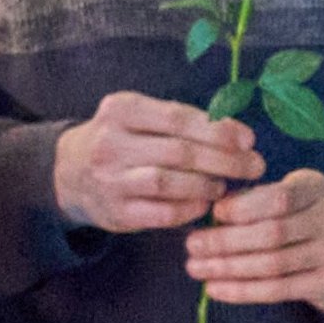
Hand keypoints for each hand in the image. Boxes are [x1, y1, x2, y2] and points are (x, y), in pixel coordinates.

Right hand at [54, 92, 265, 235]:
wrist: (69, 173)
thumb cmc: (121, 140)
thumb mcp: (138, 117)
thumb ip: (179, 122)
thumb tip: (237, 135)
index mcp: (121, 109)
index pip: (178, 118)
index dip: (218, 130)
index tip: (249, 140)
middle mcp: (111, 143)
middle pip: (179, 151)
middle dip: (224, 159)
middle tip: (254, 166)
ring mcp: (110, 180)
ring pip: (169, 182)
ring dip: (206, 185)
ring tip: (225, 186)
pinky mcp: (115, 213)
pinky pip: (161, 213)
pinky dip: (188, 209)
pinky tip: (204, 204)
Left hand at [190, 169, 323, 314]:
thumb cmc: (305, 221)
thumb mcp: (291, 198)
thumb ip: (258, 200)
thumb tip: (213, 211)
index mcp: (317, 188)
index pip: (279, 197)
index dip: (243, 207)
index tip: (212, 213)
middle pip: (273, 233)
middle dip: (227, 241)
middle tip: (191, 245)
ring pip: (273, 264)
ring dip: (228, 268)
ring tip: (196, 268)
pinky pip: (278, 290)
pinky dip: (242, 291)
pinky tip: (216, 289)